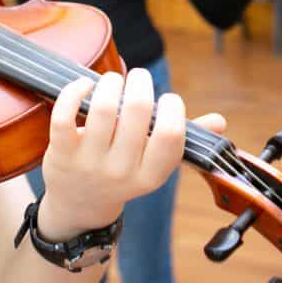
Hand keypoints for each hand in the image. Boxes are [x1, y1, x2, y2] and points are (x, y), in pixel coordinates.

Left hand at [38, 69, 226, 240]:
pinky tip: (84, 85)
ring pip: (103, 108)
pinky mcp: (62, 154)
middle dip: (140, 82)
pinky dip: (75, 91)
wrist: (79, 206)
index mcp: (151, 175)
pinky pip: (65, 115)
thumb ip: (182, 141)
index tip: (166, 99)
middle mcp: (121, 171)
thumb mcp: (152, 166)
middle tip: (138, 77)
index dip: (172, 107)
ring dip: (110, 82)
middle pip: (136, 111)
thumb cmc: (122, 174)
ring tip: (113, 79)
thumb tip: (220, 121)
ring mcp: (89, 163)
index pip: (170, 134)